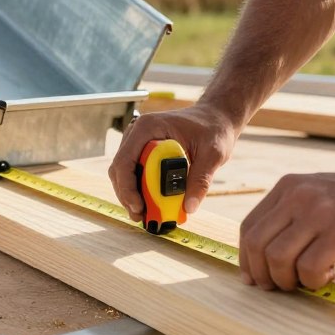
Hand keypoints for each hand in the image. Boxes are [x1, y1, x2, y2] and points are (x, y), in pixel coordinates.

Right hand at [108, 104, 238, 220]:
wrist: (215, 118)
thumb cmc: (213, 129)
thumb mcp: (213, 154)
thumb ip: (201, 180)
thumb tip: (189, 207)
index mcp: (149, 128)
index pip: (125, 160)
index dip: (127, 187)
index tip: (139, 207)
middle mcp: (137, 133)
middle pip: (120, 169)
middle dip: (127, 196)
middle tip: (141, 217)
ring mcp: (138, 142)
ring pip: (123, 173)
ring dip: (131, 195)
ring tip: (145, 214)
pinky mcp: (143, 151)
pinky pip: (134, 172)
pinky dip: (139, 189)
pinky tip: (150, 204)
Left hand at [239, 164, 334, 290]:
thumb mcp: (315, 197)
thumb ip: (289, 220)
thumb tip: (261, 264)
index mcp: (287, 188)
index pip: (249, 229)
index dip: (248, 260)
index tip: (256, 278)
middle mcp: (298, 197)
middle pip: (257, 245)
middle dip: (264, 275)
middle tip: (282, 286)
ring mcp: (319, 213)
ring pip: (278, 258)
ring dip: (289, 280)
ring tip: (310, 279)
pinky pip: (309, 267)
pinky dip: (314, 280)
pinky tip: (330, 274)